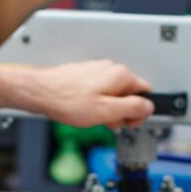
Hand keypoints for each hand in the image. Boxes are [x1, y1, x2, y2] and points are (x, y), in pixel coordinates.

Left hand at [30, 60, 154, 127]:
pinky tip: (87, 111)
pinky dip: (97, 103)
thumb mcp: (107, 111)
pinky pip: (100, 91)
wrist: (41, 92)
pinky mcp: (86, 75)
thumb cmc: (68, 101)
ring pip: (114, 93)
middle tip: (110, 122)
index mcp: (121, 76)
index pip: (146, 93)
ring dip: (109, 109)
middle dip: (123, 111)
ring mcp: (98, 71)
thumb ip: (132, 108)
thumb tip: (148, 107)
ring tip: (95, 118)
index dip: (139, 112)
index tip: (129, 122)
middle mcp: (111, 69)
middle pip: (130, 94)